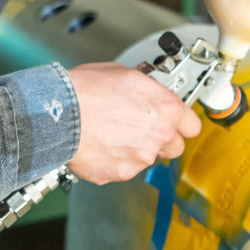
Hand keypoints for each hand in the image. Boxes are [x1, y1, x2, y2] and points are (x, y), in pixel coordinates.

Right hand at [65, 62, 201, 183]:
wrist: (57, 114)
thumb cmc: (85, 90)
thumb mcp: (126, 75)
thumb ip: (148, 90)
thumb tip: (148, 93)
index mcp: (166, 108)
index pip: (192, 125)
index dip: (182, 123)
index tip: (175, 122)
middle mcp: (159, 135)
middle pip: (175, 147)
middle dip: (162, 140)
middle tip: (141, 128)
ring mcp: (141, 158)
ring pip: (147, 158)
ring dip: (135, 149)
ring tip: (111, 133)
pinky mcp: (121, 173)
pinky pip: (123, 169)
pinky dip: (114, 160)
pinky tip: (100, 145)